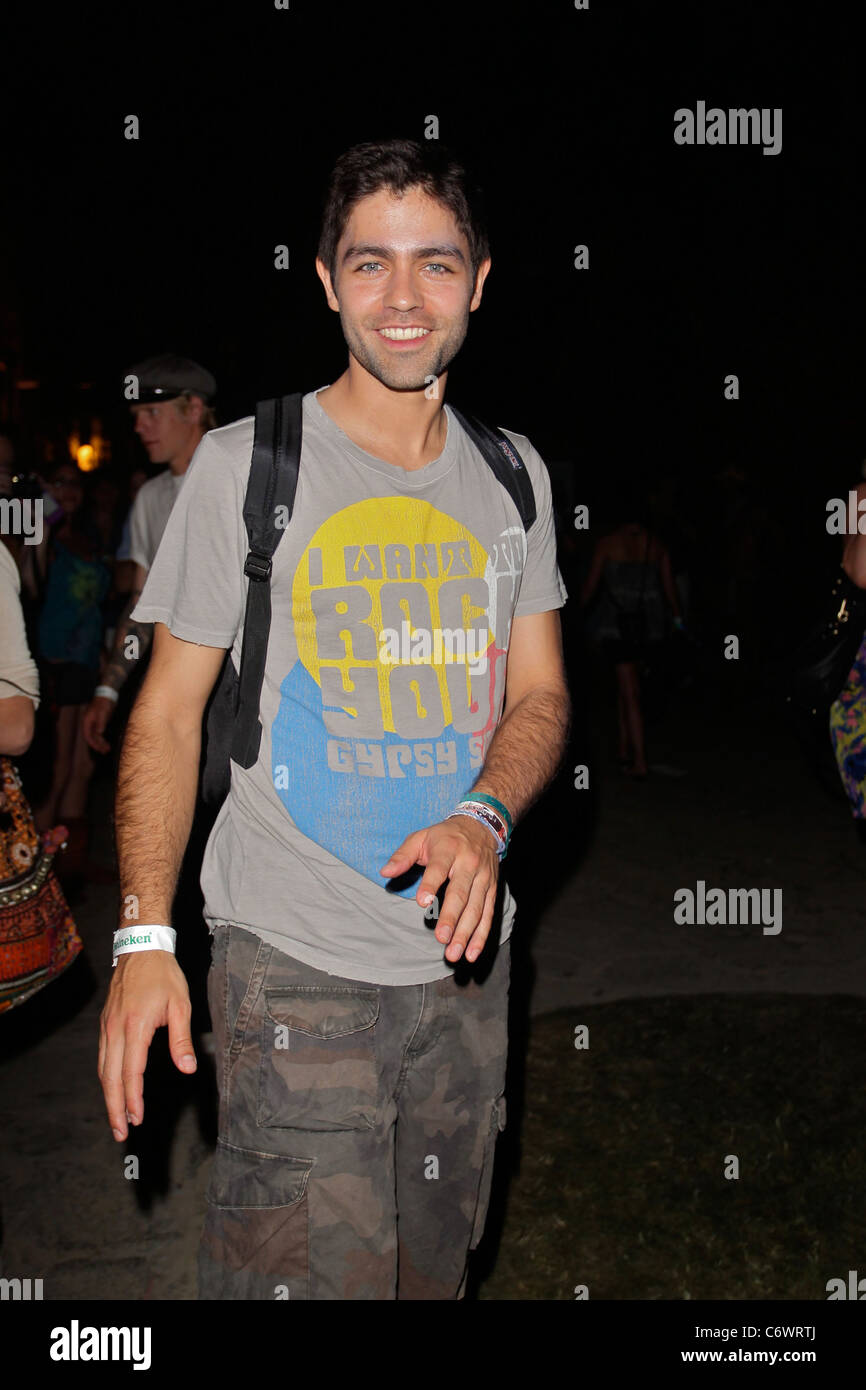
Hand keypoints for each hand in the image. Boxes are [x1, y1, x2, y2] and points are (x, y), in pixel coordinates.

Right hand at [82, 695, 115, 752]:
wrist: (107, 695)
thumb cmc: (103, 703)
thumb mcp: (102, 712)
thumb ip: (100, 723)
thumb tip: (99, 733)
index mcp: (87, 721)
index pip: (87, 735)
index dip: (92, 743)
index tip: (98, 749)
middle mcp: (89, 723)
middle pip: (92, 737)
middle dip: (98, 745)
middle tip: (105, 751)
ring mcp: (94, 723)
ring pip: (96, 736)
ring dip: (101, 743)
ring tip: (107, 749)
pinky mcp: (100, 723)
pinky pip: (100, 733)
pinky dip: (103, 739)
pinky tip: (107, 743)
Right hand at [98, 950, 195, 1140]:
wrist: (141, 948)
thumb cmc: (163, 975)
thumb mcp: (180, 1005)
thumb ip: (181, 1040)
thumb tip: (187, 1069)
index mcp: (135, 1027)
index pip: (131, 1072)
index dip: (133, 1099)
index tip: (137, 1118)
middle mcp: (115, 1029)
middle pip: (110, 1078)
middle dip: (115, 1108)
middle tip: (120, 1132)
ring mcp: (107, 1027)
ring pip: (103, 1069)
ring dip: (109, 1097)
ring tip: (117, 1119)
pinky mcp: (105, 1024)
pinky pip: (103, 1057)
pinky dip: (106, 1078)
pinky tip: (113, 1089)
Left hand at [381, 815, 499, 962]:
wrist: (482, 826)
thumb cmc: (446, 836)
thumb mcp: (421, 837)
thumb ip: (402, 856)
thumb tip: (385, 872)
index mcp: (449, 849)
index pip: (439, 868)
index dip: (430, 884)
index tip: (422, 902)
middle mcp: (468, 864)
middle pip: (460, 893)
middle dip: (451, 918)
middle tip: (441, 938)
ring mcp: (483, 878)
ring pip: (476, 909)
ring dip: (466, 933)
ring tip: (453, 953)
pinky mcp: (492, 889)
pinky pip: (488, 914)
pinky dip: (481, 935)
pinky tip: (471, 953)